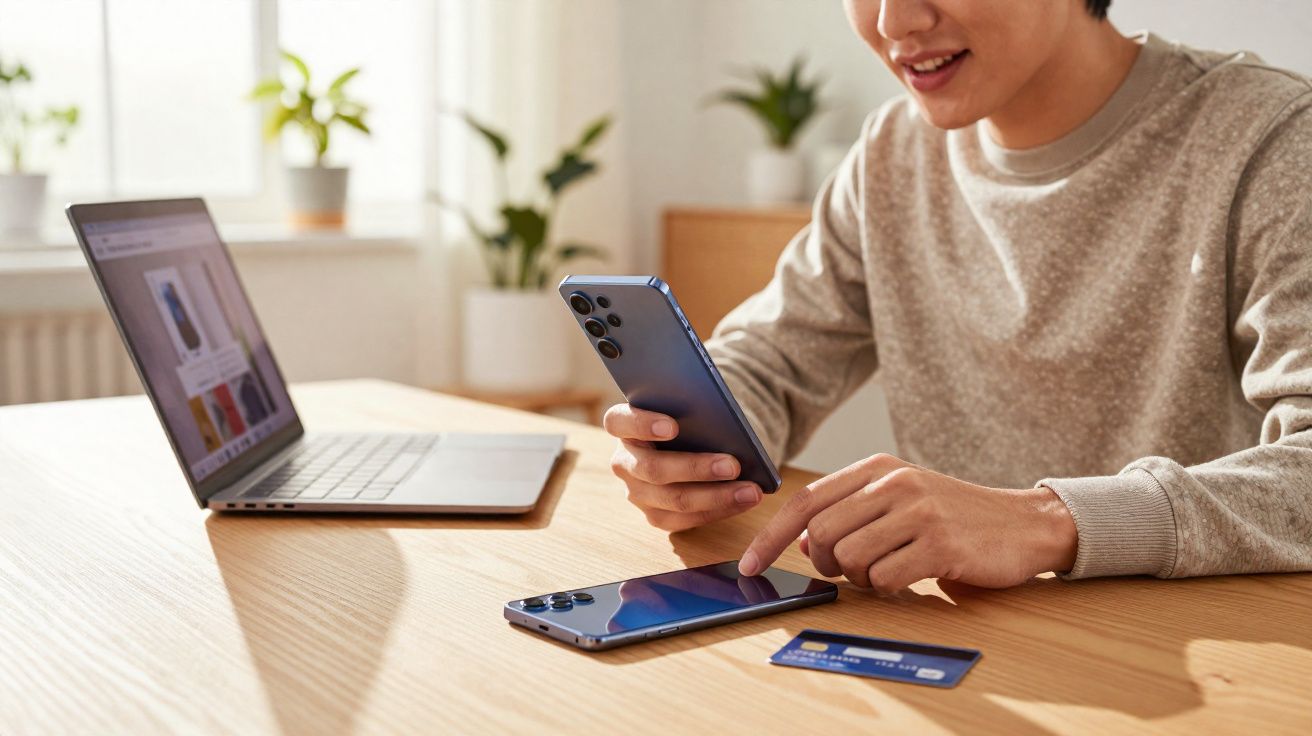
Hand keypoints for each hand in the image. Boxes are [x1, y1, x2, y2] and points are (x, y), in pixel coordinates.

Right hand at [603, 403, 763, 531]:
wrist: (687, 443)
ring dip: (717, 496)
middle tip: (734, 465)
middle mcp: (624, 462)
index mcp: (622, 426)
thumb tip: (721, 418)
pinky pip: (687, 520)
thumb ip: (691, 408)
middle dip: (696, 468)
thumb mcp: (684, 407)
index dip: (642, 424)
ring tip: (751, 490)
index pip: (618, 422)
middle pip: (652, 468)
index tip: (673, 426)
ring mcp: (637, 492)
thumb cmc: (686, 418)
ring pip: (673, 500)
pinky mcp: (655, 515)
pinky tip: (745, 500)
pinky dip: (720, 509)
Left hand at [738, 454, 1076, 592]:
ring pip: (849, 558)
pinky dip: (889, 587)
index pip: (805, 501)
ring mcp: (918, 512)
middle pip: (819, 533)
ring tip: (891, 568)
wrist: (1024, 524)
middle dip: (824, 563)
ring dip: (862, 577)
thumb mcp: (899, 499)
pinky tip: (911, 576)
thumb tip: (800, 540)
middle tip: (850, 569)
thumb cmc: (954, 516)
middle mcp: (894, 484)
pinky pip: (885, 578)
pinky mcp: (940, 545)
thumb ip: (849, 512)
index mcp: (877, 469)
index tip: (750, 564)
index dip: (770, 536)